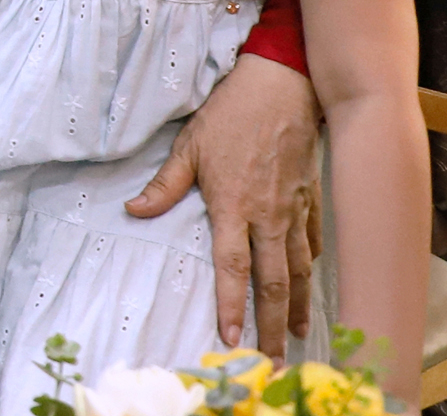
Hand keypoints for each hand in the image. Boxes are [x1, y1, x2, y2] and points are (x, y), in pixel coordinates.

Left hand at [125, 51, 320, 350]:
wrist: (283, 87)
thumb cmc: (230, 114)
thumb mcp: (189, 146)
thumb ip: (164, 185)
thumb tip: (134, 210)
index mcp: (233, 205)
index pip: (231, 268)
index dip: (231, 306)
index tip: (230, 339)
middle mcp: (267, 215)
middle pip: (273, 282)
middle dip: (270, 324)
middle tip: (270, 359)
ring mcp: (293, 210)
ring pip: (299, 270)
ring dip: (296, 306)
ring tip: (293, 336)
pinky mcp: (310, 199)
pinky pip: (312, 243)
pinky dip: (310, 268)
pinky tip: (308, 286)